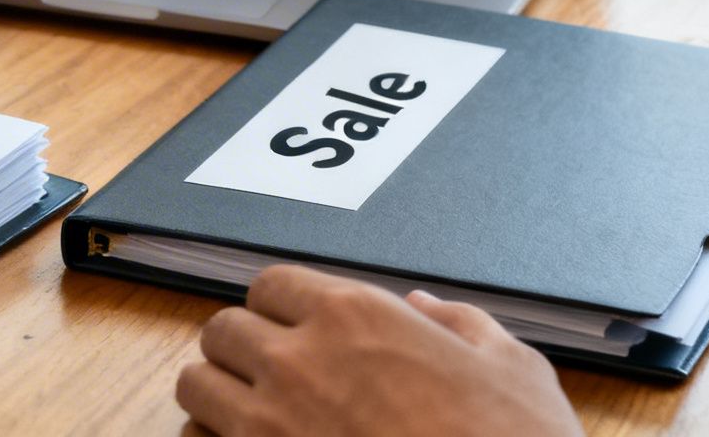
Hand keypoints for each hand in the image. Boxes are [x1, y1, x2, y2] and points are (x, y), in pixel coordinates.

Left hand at [177, 266, 580, 436]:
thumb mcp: (512, 368)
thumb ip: (460, 325)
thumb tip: (424, 306)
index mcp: (356, 316)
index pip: (270, 285)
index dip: (280, 308)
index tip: (294, 329)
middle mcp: (299, 360)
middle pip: (222, 330)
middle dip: (242, 347)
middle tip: (271, 372)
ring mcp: (269, 423)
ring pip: (196, 384)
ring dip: (217, 393)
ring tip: (248, 411)